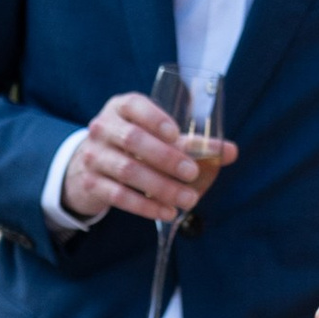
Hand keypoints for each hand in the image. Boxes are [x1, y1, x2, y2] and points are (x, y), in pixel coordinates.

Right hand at [59, 92, 235, 227]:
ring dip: (161, 186)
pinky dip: (145, 206)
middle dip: (166, 157)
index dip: (155, 119)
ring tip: (188, 199)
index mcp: (121, 108)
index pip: (134, 105)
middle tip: (191, 173)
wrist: (87, 166)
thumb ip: (191, 143)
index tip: (176, 134)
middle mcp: (103, 128)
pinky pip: (119, 195)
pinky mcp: (90, 183)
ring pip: (127, 170)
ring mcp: (93, 156)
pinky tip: (167, 211)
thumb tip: (231, 152)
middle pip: (132, 140)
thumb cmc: (131, 145)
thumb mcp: (154, 136)